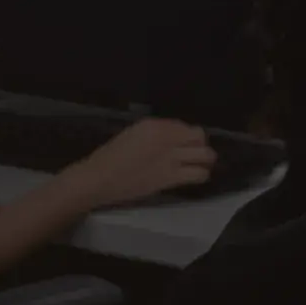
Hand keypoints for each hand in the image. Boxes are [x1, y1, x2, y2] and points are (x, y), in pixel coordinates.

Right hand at [61, 118, 215, 206]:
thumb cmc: (111, 155)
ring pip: (205, 156)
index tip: (182, 140)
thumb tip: (174, 136)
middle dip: (200, 143)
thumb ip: (157, 132)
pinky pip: (197, 175)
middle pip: (199, 136)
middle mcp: (166, 139)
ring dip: (205, 159)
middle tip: (195, 150)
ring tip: (199, 163)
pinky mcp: (171, 179)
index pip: (184, 126)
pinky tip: (194, 175)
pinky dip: (200, 174)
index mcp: (154, 125)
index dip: (187, 133)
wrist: (99, 179)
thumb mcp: (134, 133)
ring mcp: (171, 159)